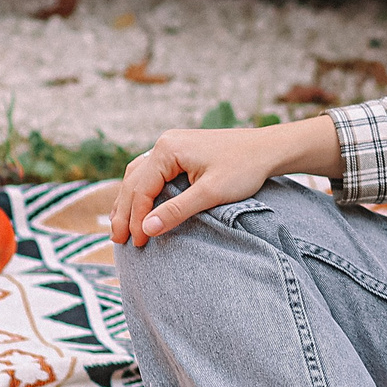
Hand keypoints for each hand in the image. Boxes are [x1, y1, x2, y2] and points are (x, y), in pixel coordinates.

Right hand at [109, 120, 326, 245]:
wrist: (268, 149)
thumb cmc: (244, 169)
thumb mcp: (210, 193)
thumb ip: (177, 211)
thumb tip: (146, 230)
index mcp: (168, 149)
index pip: (142, 189)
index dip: (136, 219)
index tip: (137, 243)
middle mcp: (164, 143)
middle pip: (134, 182)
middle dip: (125, 213)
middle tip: (117, 241)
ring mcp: (171, 146)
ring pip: (139, 177)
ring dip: (129, 202)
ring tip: (120, 227)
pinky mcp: (180, 152)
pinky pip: (151, 173)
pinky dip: (142, 192)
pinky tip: (138, 207)